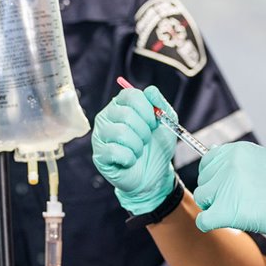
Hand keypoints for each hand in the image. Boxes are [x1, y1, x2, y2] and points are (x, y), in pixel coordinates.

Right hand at [92, 86, 177, 214]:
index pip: (130, 95)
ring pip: (121, 133)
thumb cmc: (156, 147)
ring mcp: (100, 135)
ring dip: (137, 145)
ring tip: (138, 151)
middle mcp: (107, 116)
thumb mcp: (166, 123)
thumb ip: (160, 104)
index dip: (146, 109)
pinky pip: (115, 151)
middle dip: (144, 131)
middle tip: (146, 140)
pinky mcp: (99, 154)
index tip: (154, 122)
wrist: (154, 175)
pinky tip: (130, 160)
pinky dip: (129, 158)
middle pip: (126, 114)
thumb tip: (151, 91)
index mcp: (121, 105)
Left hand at [193, 142, 265, 239]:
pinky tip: (224, 222)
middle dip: (215, 190)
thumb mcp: (263, 158)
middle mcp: (227, 165)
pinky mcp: (225, 211)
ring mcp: (224, 187)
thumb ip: (238, 158)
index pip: (208, 160)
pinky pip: (203, 220)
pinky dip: (209, 223)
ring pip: (202, 198)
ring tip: (235, 208)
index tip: (223, 183)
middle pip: (204, 180)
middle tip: (234, 198)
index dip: (214, 174)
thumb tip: (213, 154)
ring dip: (214, 205)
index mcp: (236, 151)